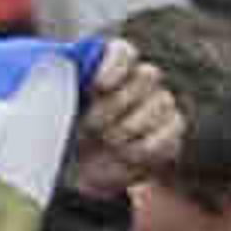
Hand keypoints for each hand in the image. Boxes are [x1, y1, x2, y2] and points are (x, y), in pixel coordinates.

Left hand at [60, 37, 183, 201]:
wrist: (85, 178)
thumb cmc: (68, 142)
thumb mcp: (56, 120)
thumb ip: (59, 96)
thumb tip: (57, 81)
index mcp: (109, 72)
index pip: (123, 52)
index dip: (114, 64)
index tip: (97, 85)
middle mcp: (138, 83)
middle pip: (146, 75)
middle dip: (117, 103)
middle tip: (92, 126)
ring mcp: (157, 105)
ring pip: (162, 100)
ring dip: (132, 125)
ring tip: (108, 142)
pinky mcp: (170, 130)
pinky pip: (173, 127)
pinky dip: (149, 143)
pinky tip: (127, 154)